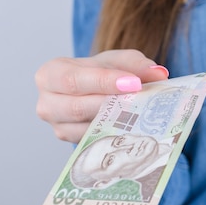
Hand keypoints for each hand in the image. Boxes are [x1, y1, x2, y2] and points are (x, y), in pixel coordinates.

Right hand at [35, 49, 168, 143]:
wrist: (97, 90)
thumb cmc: (103, 72)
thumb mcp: (119, 60)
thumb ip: (136, 64)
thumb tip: (158, 74)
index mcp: (51, 74)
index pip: (73, 79)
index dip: (103, 81)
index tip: (134, 83)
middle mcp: (47, 103)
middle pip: (76, 107)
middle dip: (110, 104)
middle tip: (140, 100)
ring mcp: (58, 127)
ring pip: (85, 129)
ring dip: (115, 122)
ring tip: (142, 113)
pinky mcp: (72, 144)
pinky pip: (92, 142)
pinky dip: (114, 134)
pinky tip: (134, 128)